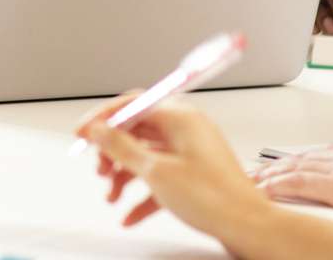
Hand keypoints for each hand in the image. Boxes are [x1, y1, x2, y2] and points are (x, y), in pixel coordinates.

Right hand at [74, 92, 269, 239]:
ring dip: (124, 175)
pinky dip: (142, 193)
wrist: (249, 228)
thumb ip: (121, 147)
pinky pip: (160, 176)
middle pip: (137, 130)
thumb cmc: (215, 198)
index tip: (83, 133)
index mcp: (180, 117)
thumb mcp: (155, 171)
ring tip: (111, 195)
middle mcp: (186, 129)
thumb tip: (98, 130)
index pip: (132, 105)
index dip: (103, 118)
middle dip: (113, 152)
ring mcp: (191, 152)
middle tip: (99, 168)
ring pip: (145, 155)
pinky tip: (129, 214)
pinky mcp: (194, 174)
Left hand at [251, 128, 332, 215]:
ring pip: (295, 167)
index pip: (330, 152)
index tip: (295, 161)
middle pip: (306, 157)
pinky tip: (261, 188)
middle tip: (259, 169)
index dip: (309, 158)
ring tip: (251, 179)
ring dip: (271, 174)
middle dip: (281, 164)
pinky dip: (276, 185)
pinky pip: (296, 183)